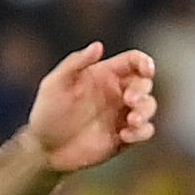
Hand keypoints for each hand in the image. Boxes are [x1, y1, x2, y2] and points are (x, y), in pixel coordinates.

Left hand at [22, 42, 156, 173]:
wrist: (45, 149)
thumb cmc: (47, 112)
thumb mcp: (55, 84)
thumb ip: (75, 63)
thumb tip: (98, 45)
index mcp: (104, 74)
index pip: (133, 61)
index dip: (144, 62)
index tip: (147, 71)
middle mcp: (116, 92)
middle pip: (144, 83)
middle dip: (142, 90)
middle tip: (129, 100)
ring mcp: (122, 115)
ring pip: (149, 106)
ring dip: (146, 111)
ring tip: (132, 120)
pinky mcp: (124, 137)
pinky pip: (144, 132)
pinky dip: (142, 132)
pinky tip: (125, 136)